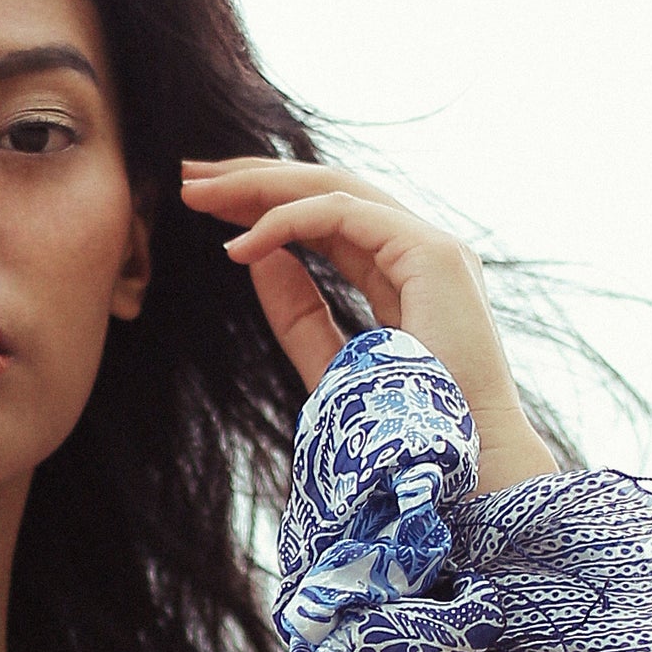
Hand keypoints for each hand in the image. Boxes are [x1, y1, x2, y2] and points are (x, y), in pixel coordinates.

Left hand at [177, 157, 557, 486]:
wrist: (461, 472)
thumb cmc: (404, 436)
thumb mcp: (333, 367)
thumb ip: (300, 316)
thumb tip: (258, 259)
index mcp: (404, 274)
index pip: (327, 222)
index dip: (267, 207)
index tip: (207, 209)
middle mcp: (420, 251)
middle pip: (327, 194)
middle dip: (255, 181)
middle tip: (190, 178)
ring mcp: (432, 248)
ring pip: (335, 191)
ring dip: (263, 186)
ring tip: (199, 192)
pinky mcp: (433, 254)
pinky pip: (345, 216)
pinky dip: (288, 222)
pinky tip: (240, 244)